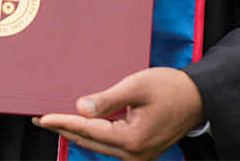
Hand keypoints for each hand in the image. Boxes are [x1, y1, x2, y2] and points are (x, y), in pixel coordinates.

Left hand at [33, 67, 204, 159]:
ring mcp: (138, 157)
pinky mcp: (141, 152)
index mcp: (132, 140)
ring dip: (77, 133)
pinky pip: (110, 145)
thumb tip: (80, 110)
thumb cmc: (170, 87)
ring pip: (99, 145)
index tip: (43, 118)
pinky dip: (94, 135)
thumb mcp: (136, 86)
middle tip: (40, 119)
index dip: (63, 122)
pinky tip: (82, 126)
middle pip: (90, 141)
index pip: (88, 131)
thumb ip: (107, 99)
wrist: (199, 98)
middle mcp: (134, 156)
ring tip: (55, 121)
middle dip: (64, 129)